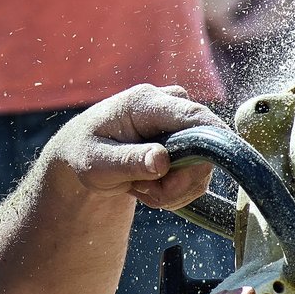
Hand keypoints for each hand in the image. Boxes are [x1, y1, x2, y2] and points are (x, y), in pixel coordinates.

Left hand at [43, 84, 227, 209]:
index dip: (210, 145)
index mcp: (146, 102)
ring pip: (202, 169)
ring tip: (139, 187)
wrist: (84, 154)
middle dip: (177, 182)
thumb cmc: (84, 152)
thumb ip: (128, 161)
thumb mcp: (97, 162)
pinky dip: (173, 191)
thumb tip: (161, 161)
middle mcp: (171, 105)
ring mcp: (182, 123)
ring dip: (172, 190)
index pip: (195, 116)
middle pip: (204, 148)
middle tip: (144, 192)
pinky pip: (196, 176)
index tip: (195, 179)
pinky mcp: (188, 141)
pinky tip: (148, 186)